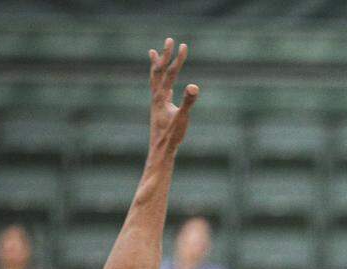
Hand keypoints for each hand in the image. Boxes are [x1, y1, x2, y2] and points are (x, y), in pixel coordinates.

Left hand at [148, 38, 197, 154]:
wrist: (160, 150)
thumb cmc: (172, 136)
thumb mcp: (182, 118)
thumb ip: (188, 102)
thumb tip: (194, 86)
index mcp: (161, 97)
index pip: (170, 73)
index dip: (177, 59)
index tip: (184, 45)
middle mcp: (156, 96)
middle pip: (159, 71)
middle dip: (165, 55)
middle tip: (169, 40)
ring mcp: (156, 102)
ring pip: (155, 78)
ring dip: (156, 64)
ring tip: (153, 52)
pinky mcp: (159, 108)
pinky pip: (157, 87)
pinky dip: (158, 78)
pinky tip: (161, 81)